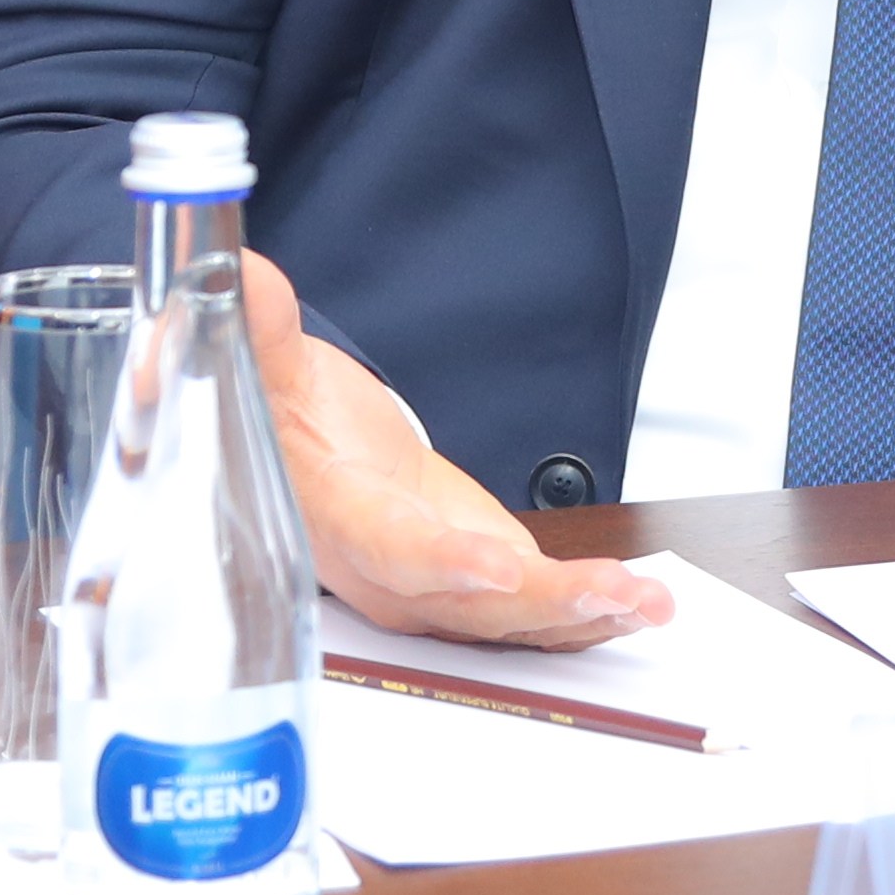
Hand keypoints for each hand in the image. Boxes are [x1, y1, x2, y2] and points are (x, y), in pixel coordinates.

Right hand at [240, 254, 673, 649]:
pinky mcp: (472, 587)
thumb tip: (245, 276)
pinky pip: (531, 613)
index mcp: (336, 520)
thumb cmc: (289, 420)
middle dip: (544, 605)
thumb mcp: (271, 371)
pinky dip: (587, 613)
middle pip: (468, 603)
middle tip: (618, 595)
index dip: (441, 562)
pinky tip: (639, 605)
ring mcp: (435, 590)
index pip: (389, 547)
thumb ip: (263, 331)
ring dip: (583, 615)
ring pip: (509, 618)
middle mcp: (388, 574)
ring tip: (649, 603)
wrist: (303, 460)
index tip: (497, 568)